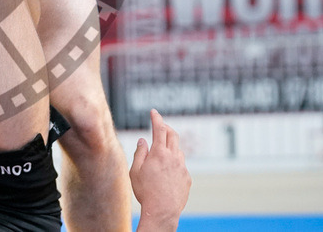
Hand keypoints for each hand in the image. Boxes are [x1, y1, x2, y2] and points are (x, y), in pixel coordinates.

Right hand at [131, 109, 190, 231]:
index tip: (153, 112)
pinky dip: (174, 162)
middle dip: (166, 127)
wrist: (162, 212)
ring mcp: (182, 168)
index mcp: (159, 153)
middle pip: (173, 135)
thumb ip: (139, 153)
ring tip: (160, 153)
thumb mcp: (135, 171)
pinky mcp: (187, 178)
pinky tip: (166, 173)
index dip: (156, 118)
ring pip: (178, 150)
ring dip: (170, 146)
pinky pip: (181, 165)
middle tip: (160, 126)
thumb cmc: (146, 191)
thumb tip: (143, 141)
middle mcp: (174, 157)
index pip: (159, 129)